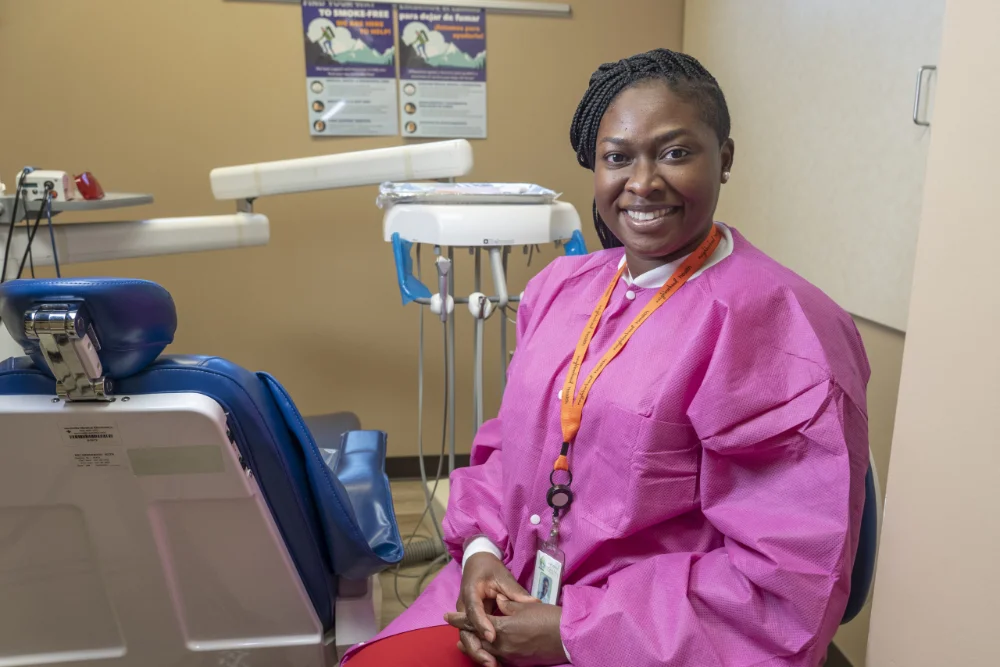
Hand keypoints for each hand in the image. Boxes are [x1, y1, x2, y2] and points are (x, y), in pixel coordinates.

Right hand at [446, 553, 535, 666]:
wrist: (477, 563)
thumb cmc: (489, 568)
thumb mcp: (502, 576)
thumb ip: (515, 592)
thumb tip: (534, 604)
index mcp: (470, 593)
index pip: (474, 611)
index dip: (482, 625)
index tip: (492, 637)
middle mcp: (464, 607)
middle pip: (465, 632)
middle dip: (477, 648)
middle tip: (491, 662)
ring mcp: (466, 616)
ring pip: (467, 639)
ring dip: (479, 653)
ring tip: (494, 665)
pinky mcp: (471, 622)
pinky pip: (474, 638)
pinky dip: (482, 650)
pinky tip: (494, 661)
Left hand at [447, 597, 566, 666]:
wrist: (566, 636)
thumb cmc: (546, 617)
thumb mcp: (524, 606)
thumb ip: (507, 604)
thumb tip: (498, 603)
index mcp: (502, 628)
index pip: (475, 623)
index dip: (460, 619)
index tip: (447, 616)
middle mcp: (502, 645)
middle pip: (477, 641)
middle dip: (465, 634)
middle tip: (454, 627)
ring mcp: (510, 656)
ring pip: (486, 651)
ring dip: (474, 646)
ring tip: (463, 643)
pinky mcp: (518, 662)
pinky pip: (498, 658)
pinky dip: (488, 653)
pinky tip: (486, 651)